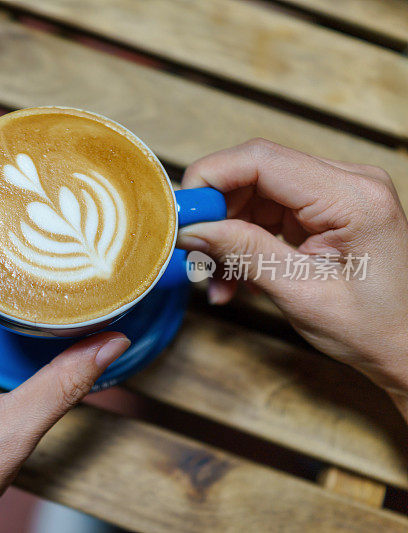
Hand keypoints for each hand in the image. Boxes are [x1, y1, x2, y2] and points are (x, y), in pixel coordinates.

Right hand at [176, 139, 407, 419]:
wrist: (407, 349)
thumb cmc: (373, 328)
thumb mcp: (300, 293)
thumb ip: (244, 252)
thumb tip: (192, 228)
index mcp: (352, 197)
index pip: (261, 159)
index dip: (210, 180)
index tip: (181, 217)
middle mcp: (347, 182)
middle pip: (254, 172)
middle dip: (216, 213)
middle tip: (193, 254)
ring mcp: (336, 194)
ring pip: (254, 193)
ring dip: (226, 234)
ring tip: (217, 279)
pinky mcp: (323, 210)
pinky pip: (266, 212)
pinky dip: (242, 242)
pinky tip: (234, 276)